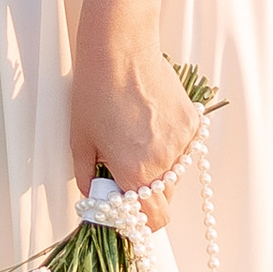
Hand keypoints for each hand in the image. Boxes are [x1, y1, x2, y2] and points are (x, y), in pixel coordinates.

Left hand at [70, 47, 199, 227]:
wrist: (121, 49)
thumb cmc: (94, 91)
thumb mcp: (80, 140)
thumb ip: (87, 177)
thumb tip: (96, 196)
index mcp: (136, 172)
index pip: (151, 221)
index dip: (139, 222)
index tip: (125, 211)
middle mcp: (165, 163)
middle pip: (163, 199)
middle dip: (145, 195)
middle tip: (124, 172)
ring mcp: (183, 143)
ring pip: (174, 175)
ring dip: (158, 171)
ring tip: (135, 141)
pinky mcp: (192, 124)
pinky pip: (184, 151)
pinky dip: (169, 148)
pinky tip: (149, 124)